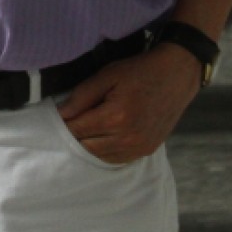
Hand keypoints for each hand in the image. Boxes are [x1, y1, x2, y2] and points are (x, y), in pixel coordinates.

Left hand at [55, 45, 203, 164]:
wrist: (177, 75)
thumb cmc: (140, 71)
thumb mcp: (108, 75)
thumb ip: (82, 95)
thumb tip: (61, 114)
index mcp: (116, 117)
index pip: (77, 130)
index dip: (64, 124)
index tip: (55, 118)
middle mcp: (128, 138)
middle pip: (86, 146)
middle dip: (74, 135)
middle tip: (70, 122)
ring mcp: (139, 147)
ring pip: (100, 156)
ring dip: (89, 145)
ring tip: (85, 129)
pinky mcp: (147, 150)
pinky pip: (117, 159)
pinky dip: (105, 151)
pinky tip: (101, 138)